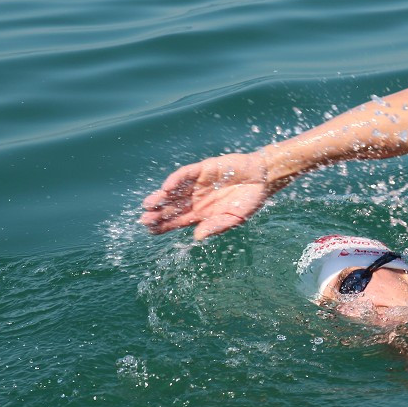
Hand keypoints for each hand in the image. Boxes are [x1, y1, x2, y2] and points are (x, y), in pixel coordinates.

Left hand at [140, 151, 273, 239]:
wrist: (262, 178)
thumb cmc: (249, 200)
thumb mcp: (235, 218)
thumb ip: (216, 226)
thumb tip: (197, 236)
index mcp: (201, 213)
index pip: (178, 221)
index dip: (164, 226)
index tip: (151, 231)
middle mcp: (195, 199)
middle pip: (172, 207)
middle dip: (158, 213)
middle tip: (144, 220)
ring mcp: (198, 184)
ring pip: (175, 191)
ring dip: (161, 197)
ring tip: (149, 204)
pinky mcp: (203, 170)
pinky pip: (186, 174)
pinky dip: (176, 180)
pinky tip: (167, 188)